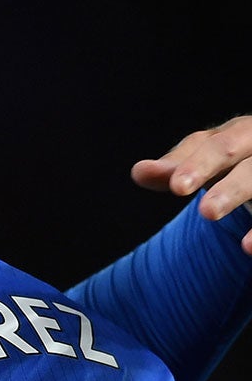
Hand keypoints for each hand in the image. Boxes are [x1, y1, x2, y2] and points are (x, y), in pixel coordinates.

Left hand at [133, 117, 251, 253]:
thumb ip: (174, 168)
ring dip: (243, 200)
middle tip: (207, 212)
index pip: (216, 145)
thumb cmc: (231, 159)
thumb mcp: (205, 159)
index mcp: (242, 132)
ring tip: (235, 238)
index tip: (177, 188)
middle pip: (250, 168)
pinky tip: (249, 248)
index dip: (198, 165)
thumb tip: (139, 171)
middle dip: (231, 188)